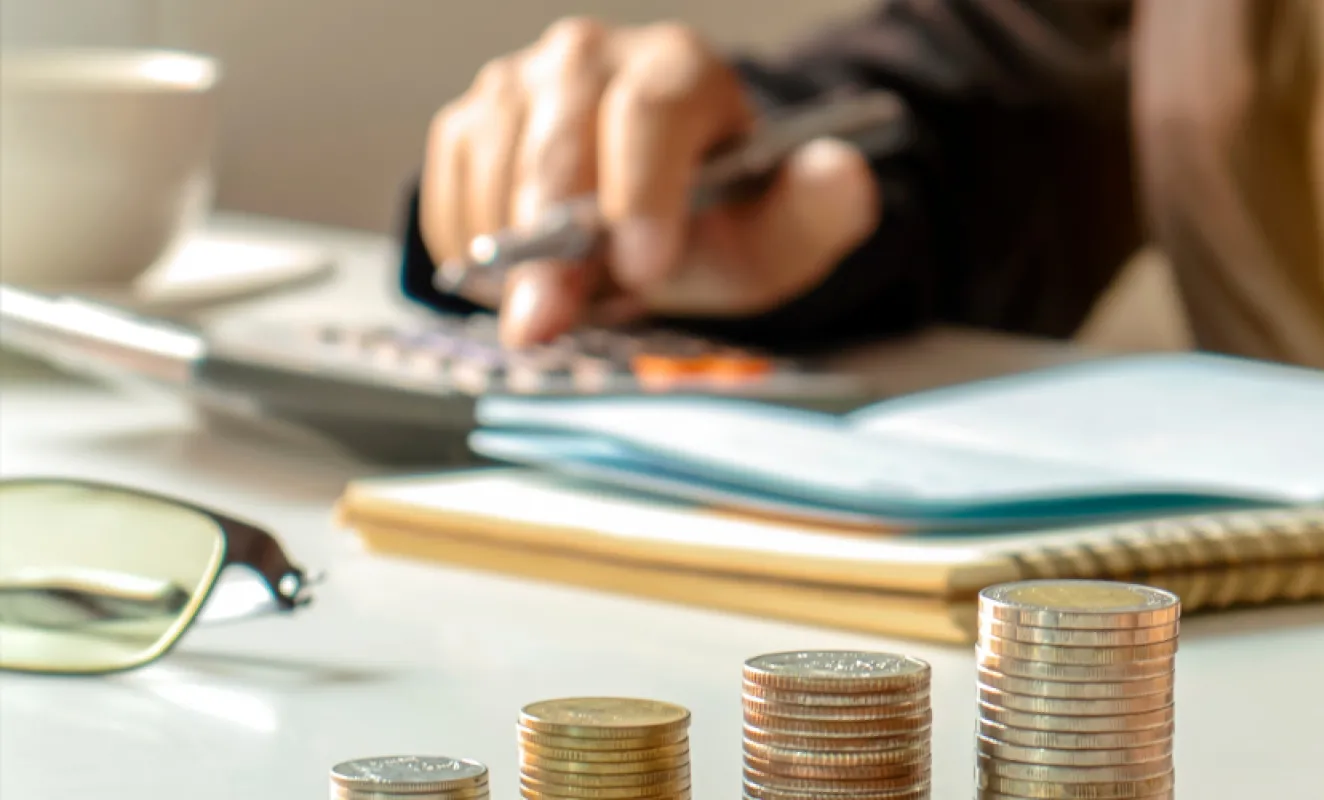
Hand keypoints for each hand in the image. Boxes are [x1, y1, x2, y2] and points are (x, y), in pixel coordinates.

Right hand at [420, 18, 880, 345]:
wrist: (653, 223)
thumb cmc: (715, 225)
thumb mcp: (778, 232)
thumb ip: (818, 210)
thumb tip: (844, 175)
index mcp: (681, 69)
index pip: (652, 112)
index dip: (640, 189)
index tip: (643, 266)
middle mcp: (595, 56)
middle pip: (559, 137)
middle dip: (550, 240)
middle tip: (546, 320)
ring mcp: (523, 82)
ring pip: (493, 157)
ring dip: (504, 246)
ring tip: (539, 306)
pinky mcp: (472, 118)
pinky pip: (448, 178)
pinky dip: (466, 239)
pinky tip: (504, 278)